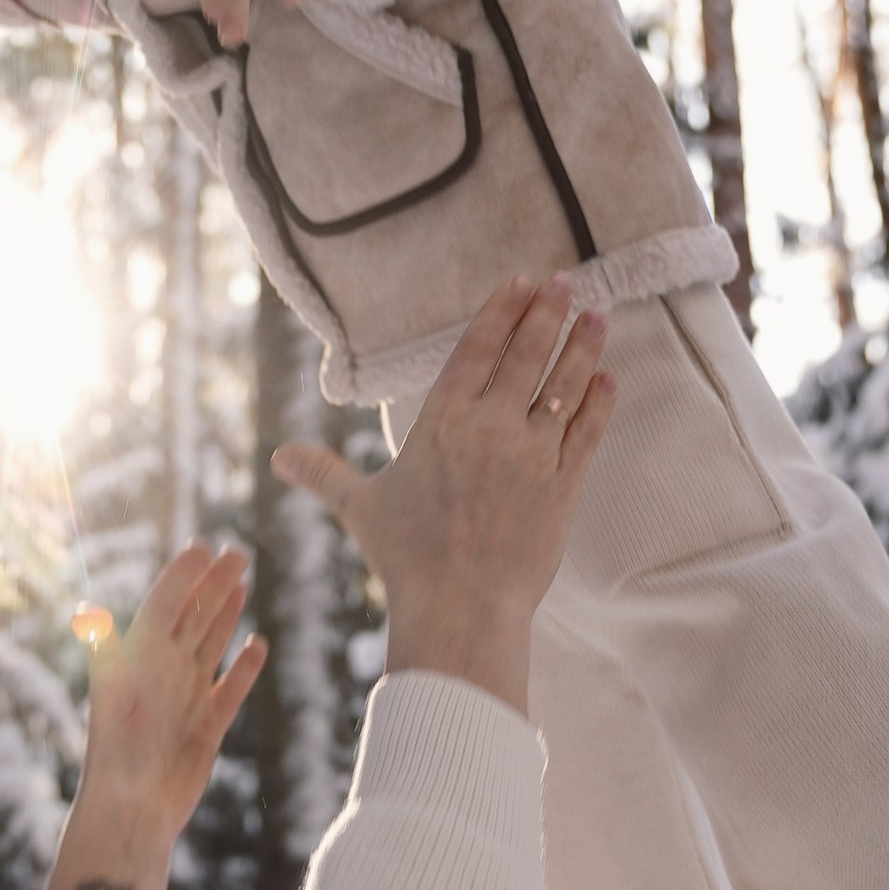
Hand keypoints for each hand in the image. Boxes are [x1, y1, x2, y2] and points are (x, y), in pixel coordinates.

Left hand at [46, 544, 266, 889]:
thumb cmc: (116, 758)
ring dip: (225, 613)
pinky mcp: (206, 728)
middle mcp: (162, 674)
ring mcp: (186, 700)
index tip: (202, 546)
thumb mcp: (112, 698)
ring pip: (210, 645)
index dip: (182, 576)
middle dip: (212, 584)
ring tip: (242, 581)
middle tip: (236, 551)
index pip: (164, 605)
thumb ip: (107, 653)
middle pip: (192, 617)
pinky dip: (243, 668)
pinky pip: (228, 690)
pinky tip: (256, 645)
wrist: (131, 812)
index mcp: (139, 660)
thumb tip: (87, 611)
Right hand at [271, 277, 613, 717]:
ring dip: (582, 348)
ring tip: (596, 315)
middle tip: (563, 282)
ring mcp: (532, 454)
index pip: (476, 350)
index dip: (500, 312)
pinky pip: (588, 432)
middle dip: (546, 315)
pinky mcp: (563, 486)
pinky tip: (609, 378)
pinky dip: (600, 403)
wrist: (460, 607)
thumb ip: (324, 473)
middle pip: (525, 356)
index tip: (520, 283)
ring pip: (564, 386)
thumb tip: (279, 457)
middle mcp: (491, 427)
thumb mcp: (359, 507)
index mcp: (441, 422)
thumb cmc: (406, 558)